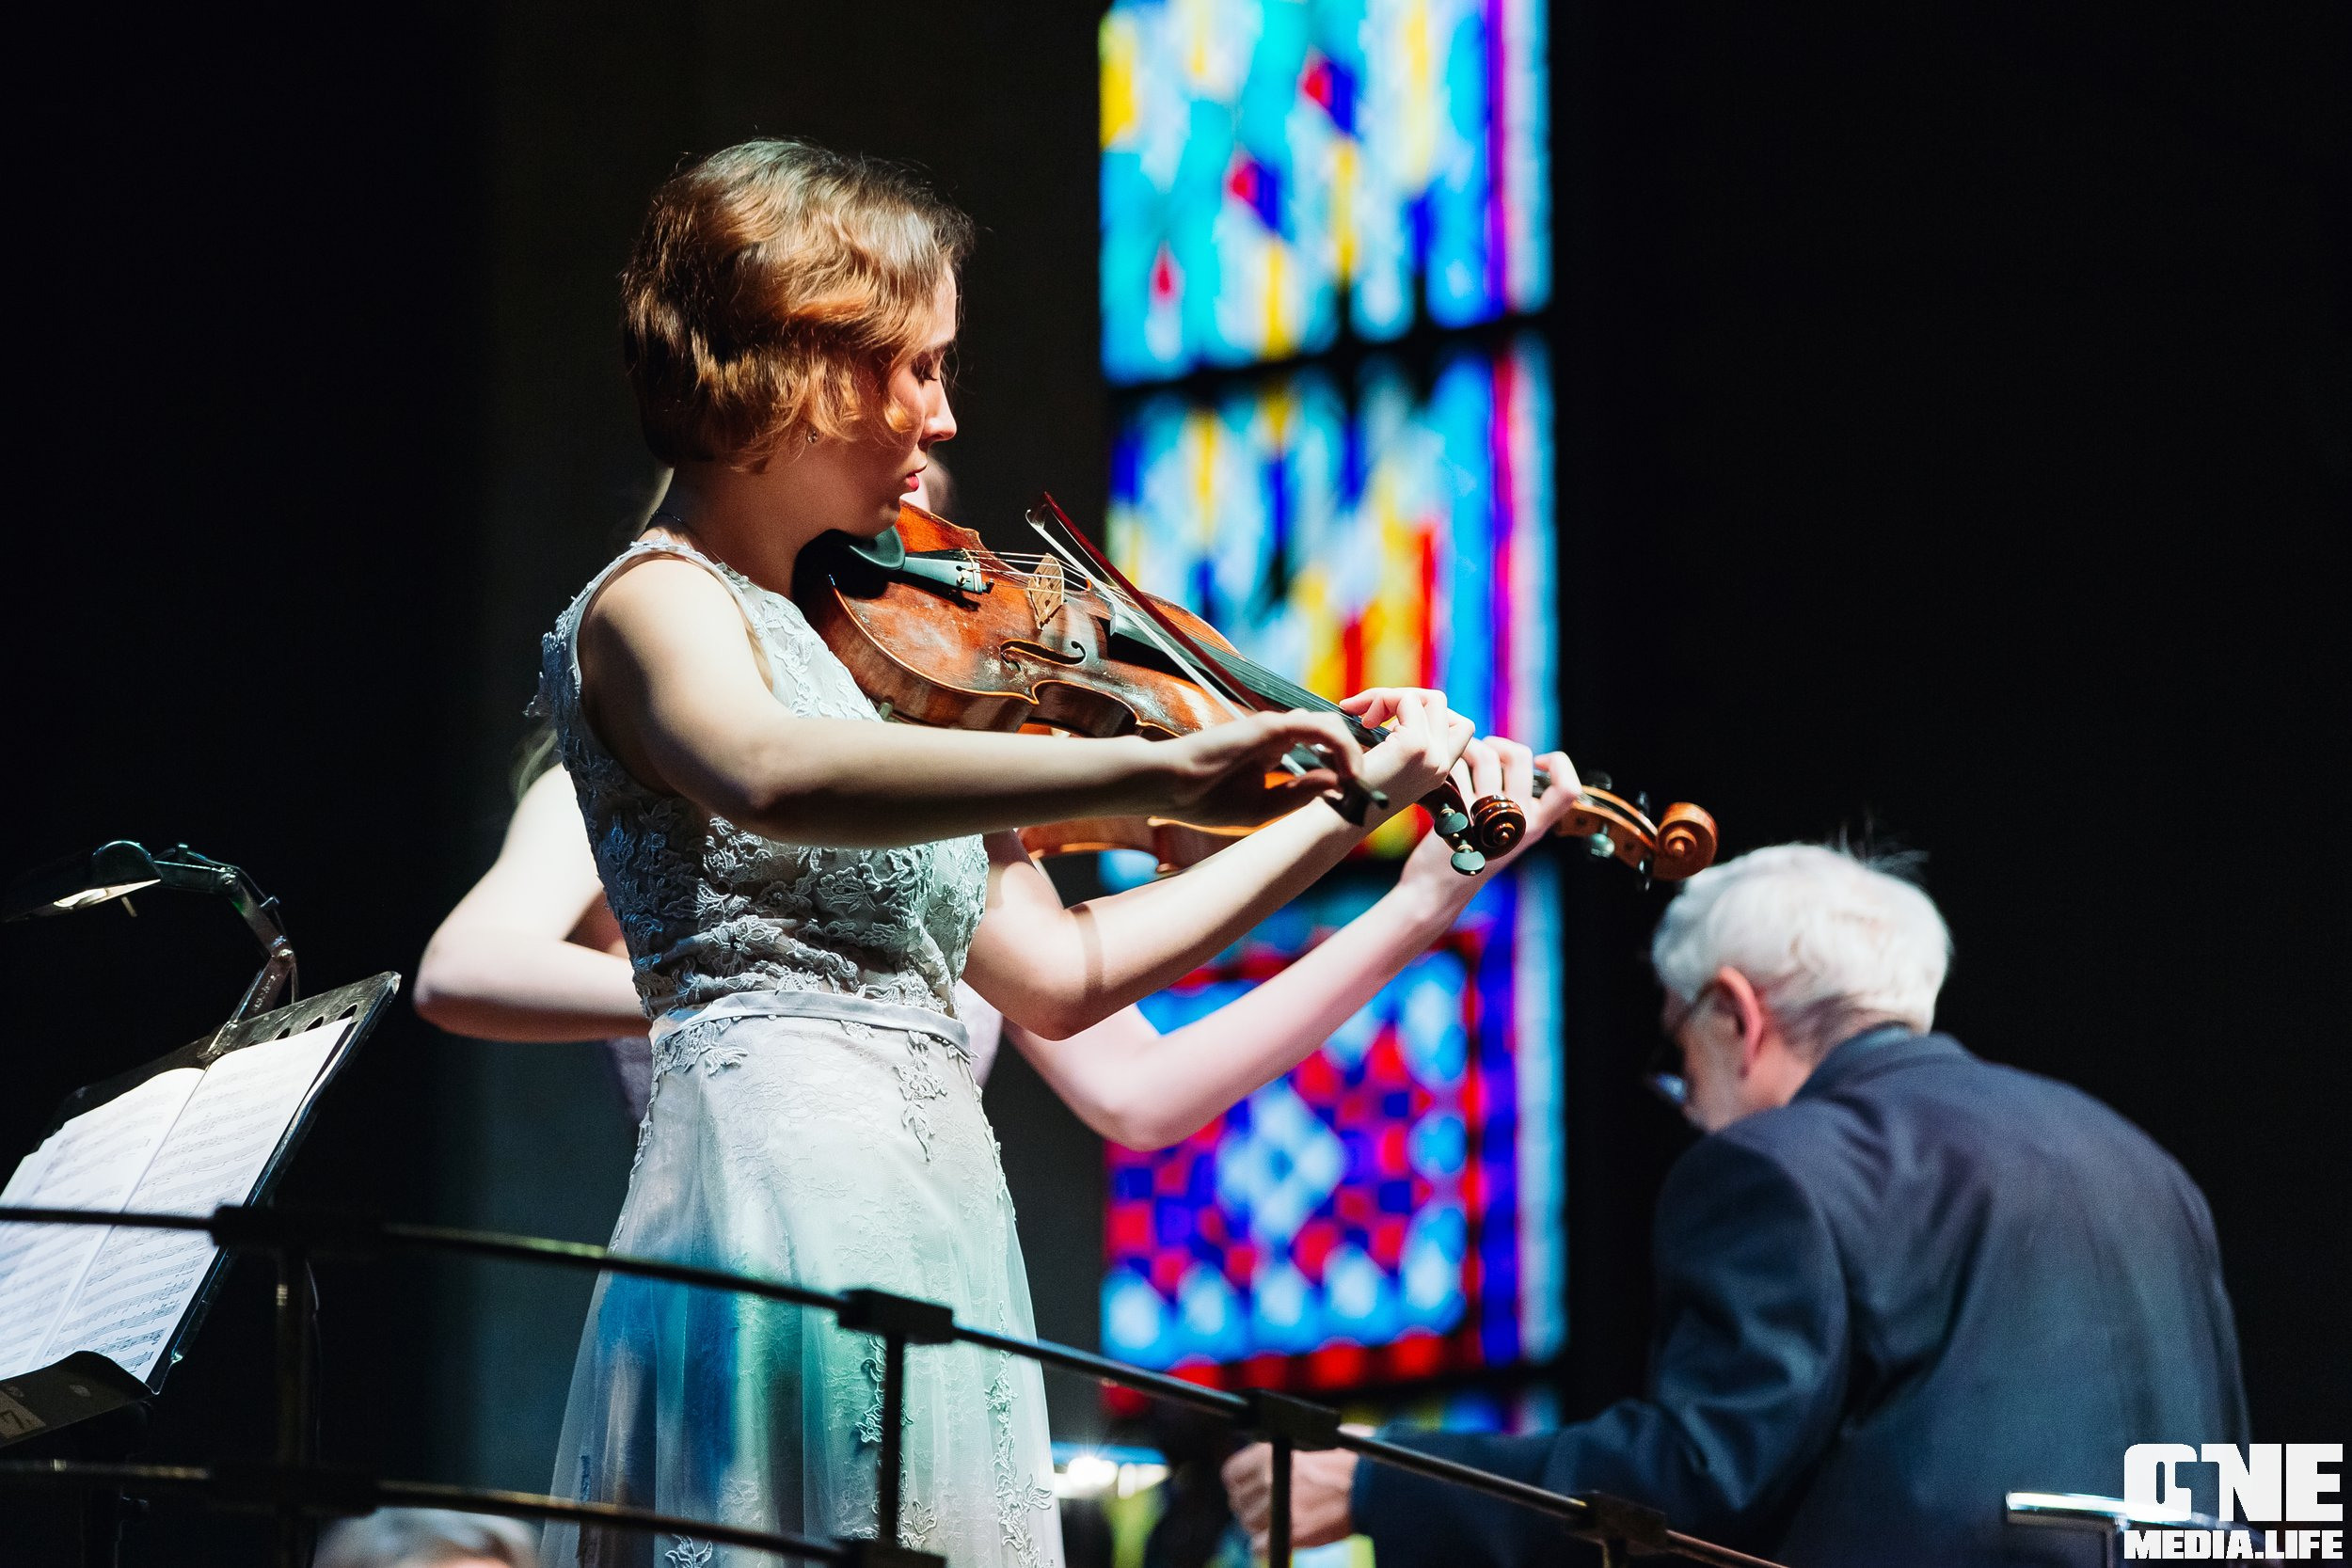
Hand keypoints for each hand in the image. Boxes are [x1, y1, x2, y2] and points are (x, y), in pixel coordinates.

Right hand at [1156, 710, 1365, 827]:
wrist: (1169, 787)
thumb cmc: (1205, 800)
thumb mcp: (1263, 806)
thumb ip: (1300, 793)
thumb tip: (1339, 783)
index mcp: (1273, 753)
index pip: (1320, 748)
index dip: (1344, 766)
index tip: (1359, 794)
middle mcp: (1277, 735)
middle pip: (1331, 734)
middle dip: (1357, 756)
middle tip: (1369, 787)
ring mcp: (1275, 728)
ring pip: (1331, 727)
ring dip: (1354, 753)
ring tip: (1361, 783)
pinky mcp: (1271, 727)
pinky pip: (1320, 729)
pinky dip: (1342, 748)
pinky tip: (1350, 775)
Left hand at [1221, 1442, 1359, 1552]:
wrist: (1373, 1483)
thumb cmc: (1350, 1459)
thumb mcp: (1309, 1441)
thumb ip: (1282, 1451)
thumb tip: (1267, 1461)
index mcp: (1267, 1452)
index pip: (1231, 1474)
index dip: (1240, 1485)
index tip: (1250, 1491)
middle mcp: (1267, 1477)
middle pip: (1239, 1502)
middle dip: (1251, 1507)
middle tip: (1269, 1511)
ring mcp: (1277, 1506)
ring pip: (1249, 1524)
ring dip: (1261, 1527)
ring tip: (1280, 1524)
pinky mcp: (1290, 1532)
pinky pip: (1259, 1547)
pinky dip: (1266, 1547)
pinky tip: (1279, 1541)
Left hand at [1340, 688, 1474, 818]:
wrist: (1337, 819)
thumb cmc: (1349, 793)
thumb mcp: (1384, 766)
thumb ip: (1397, 742)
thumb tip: (1391, 704)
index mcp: (1437, 772)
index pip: (1455, 726)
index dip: (1420, 711)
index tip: (1383, 721)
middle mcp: (1441, 765)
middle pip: (1441, 705)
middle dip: (1403, 697)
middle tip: (1368, 715)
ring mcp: (1432, 756)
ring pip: (1429, 698)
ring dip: (1390, 697)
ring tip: (1363, 717)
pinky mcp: (1415, 746)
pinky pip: (1407, 700)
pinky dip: (1380, 699)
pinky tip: (1358, 718)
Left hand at [1399, 737, 1580, 900]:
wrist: (1439, 886)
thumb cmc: (1475, 850)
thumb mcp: (1511, 830)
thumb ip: (1520, 798)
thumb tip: (1513, 752)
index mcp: (1536, 824)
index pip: (1568, 789)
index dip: (1560, 764)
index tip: (1539, 761)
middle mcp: (1517, 822)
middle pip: (1519, 756)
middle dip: (1498, 745)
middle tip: (1484, 753)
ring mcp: (1487, 818)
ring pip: (1485, 756)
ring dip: (1470, 748)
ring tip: (1460, 760)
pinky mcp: (1456, 813)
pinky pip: (1457, 769)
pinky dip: (1450, 763)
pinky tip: (1445, 776)